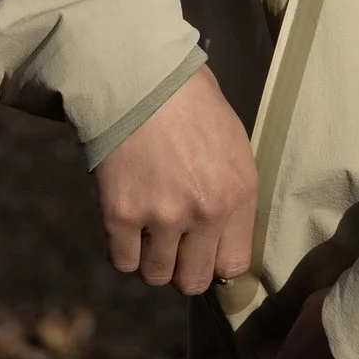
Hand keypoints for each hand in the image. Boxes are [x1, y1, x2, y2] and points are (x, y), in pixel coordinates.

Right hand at [92, 67, 255, 295]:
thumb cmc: (191, 105)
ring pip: (157, 275)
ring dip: (152, 260)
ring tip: (149, 231)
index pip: (233, 265)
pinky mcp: (121, 215)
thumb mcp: (232, 147)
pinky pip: (123, 261)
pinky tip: (127, 225)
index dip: (216, 264)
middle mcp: (204, 212)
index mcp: (238, 194)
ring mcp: (161, 216)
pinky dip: (124, 250)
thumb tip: (223, 242)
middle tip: (174, 247)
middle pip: (194, 280)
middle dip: (183, 269)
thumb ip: (232, 197)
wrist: (140, 78)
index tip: (204, 255)